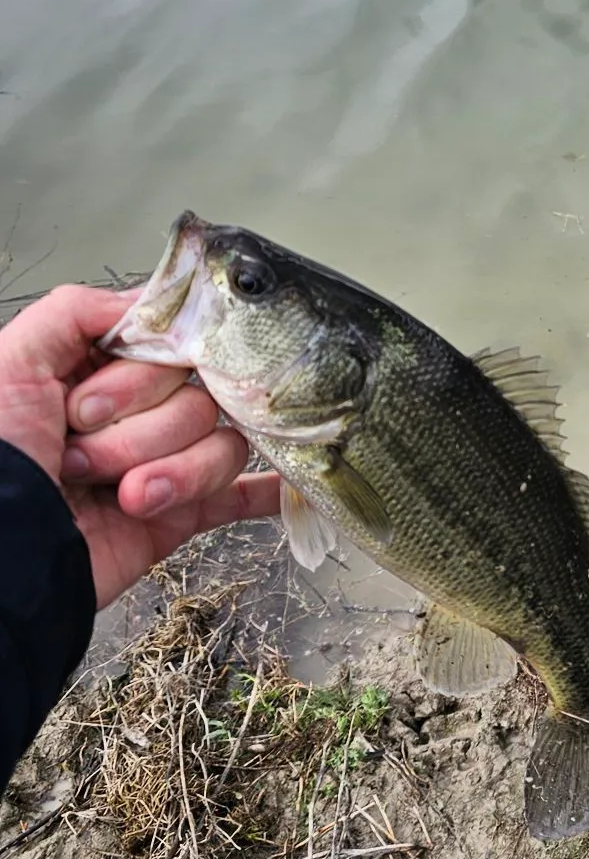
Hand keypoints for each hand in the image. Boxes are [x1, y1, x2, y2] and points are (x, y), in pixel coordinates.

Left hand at [0, 285, 279, 608]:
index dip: (139, 375)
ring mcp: (162, 463)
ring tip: (117, 495)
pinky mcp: (182, 512)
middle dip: (141, 429)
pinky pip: (242, 494)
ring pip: (223, 443)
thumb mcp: (9, 363)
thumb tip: (154, 297)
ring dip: (169, 471)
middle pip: (199, 396)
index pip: (168, 349)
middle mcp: (133, 415)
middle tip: (81, 450)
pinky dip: (266, 490)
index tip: (92, 403)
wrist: (1, 561)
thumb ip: (78, 311)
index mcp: (95, 373)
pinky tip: (289, 484)